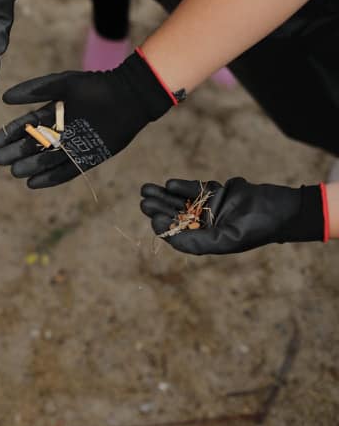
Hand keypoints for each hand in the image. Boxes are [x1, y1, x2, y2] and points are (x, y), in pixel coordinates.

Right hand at [0, 52, 176, 187]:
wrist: (129, 97)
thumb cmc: (96, 86)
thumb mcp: (62, 84)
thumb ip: (34, 90)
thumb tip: (4, 98)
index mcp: (51, 114)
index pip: (22, 128)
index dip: (4, 136)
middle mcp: (59, 132)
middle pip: (30, 146)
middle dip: (13, 152)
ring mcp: (73, 146)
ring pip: (45, 160)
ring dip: (29, 166)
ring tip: (13, 170)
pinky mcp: (88, 158)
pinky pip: (66, 171)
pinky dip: (50, 178)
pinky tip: (33, 183)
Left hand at [140, 178, 326, 254]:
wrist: (282, 208)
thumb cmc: (257, 228)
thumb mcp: (227, 240)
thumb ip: (198, 242)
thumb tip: (170, 240)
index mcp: (207, 239)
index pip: (179, 233)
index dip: (164, 226)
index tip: (153, 219)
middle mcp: (205, 224)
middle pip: (176, 215)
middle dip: (159, 208)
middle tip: (143, 201)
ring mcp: (210, 207)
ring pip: (181, 200)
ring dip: (164, 195)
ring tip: (146, 189)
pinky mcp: (216, 192)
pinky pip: (196, 189)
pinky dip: (183, 186)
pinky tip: (169, 184)